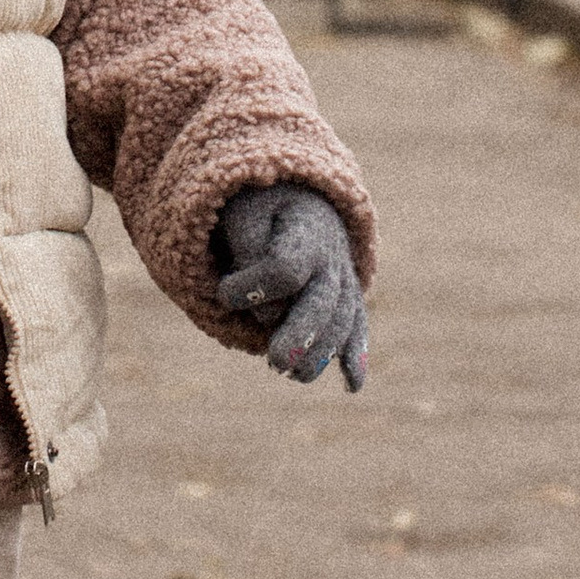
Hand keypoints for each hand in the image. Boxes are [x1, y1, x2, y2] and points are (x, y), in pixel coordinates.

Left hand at [213, 183, 366, 389]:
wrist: (300, 192)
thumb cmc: (261, 205)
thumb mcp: (242, 213)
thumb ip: (246, 249)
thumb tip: (261, 305)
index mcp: (305, 234)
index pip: (284, 270)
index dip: (252, 286)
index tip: (223, 291)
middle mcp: (331, 261)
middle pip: (321, 304)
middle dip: (300, 337)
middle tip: (276, 363)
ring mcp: (344, 281)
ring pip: (340, 324)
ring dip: (320, 354)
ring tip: (294, 376)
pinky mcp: (347, 298)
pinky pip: (357, 328)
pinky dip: (355, 357)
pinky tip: (352, 386)